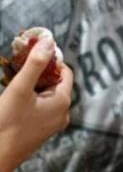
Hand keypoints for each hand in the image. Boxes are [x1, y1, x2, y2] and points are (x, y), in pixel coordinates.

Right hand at [0, 38, 72, 171]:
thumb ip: (35, 63)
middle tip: (20, 65)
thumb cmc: (7, 124)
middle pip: (55, 83)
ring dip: (32, 85)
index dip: (50, 60)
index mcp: (62, 102)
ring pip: (46, 95)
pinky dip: (30, 98)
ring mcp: (52, 124)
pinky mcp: (40, 131)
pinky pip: (40, 107)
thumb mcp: (20, 88)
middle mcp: (62, 114)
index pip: (65, 71)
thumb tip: (49, 41)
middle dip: (39, 72)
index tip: (33, 53)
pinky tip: (13, 98)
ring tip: (13, 80)